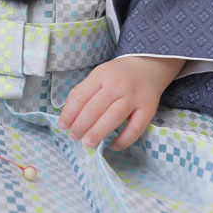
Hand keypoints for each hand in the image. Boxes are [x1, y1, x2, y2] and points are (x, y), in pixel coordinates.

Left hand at [57, 56, 184, 150]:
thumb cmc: (118, 75)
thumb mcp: (98, 74)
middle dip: (81, 125)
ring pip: (113, 118)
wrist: (148, 66)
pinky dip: (124, 140)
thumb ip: (84, 91)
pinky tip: (113, 146)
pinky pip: (136, 128)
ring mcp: (134, 97)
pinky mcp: (149, 109)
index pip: (81, 96)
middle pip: (95, 108)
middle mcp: (117, 85)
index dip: (69, 113)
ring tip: (88, 143)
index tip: (63, 126)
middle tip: (74, 136)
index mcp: (101, 75)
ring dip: (98, 132)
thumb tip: (68, 114)